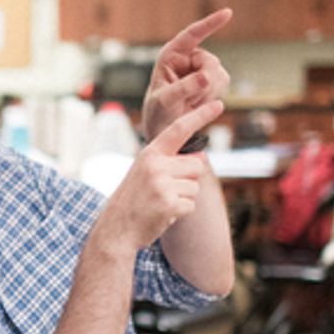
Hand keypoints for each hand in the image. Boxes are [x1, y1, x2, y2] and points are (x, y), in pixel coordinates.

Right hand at [96, 104, 215, 252]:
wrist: (115, 230)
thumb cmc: (133, 200)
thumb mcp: (145, 172)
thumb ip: (169, 162)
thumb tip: (201, 158)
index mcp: (150, 154)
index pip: (179, 129)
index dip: (200, 116)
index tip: (218, 104)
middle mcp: (156, 165)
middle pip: (196, 165)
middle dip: (187, 180)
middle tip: (164, 191)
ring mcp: (162, 185)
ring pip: (195, 187)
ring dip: (183, 198)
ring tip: (160, 203)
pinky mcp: (169, 204)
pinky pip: (191, 205)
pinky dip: (180, 213)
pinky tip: (162, 214)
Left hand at [141, 8, 232, 141]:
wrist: (165, 128)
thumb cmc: (158, 111)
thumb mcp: (165, 100)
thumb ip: (184, 88)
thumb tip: (206, 76)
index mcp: (171, 55)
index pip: (192, 34)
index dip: (210, 23)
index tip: (228, 13)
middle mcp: (187, 57)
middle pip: (211, 61)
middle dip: (204, 82)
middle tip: (189, 98)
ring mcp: (201, 68)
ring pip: (219, 73)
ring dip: (208, 92)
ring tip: (190, 101)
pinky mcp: (212, 79)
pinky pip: (224, 83)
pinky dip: (213, 95)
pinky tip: (199, 102)